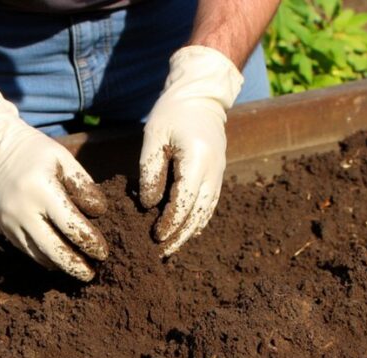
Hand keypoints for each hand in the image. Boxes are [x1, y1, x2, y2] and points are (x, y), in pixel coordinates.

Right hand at [0, 90, 107, 280]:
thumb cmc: (34, 151)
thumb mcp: (63, 159)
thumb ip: (83, 185)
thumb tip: (98, 214)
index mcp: (41, 190)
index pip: (71, 226)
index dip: (90, 242)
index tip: (103, 252)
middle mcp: (22, 210)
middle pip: (53, 250)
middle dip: (75, 266)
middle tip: (91, 274)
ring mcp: (9, 221)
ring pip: (38, 255)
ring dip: (59, 265)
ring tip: (79, 270)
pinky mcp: (2, 227)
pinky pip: (26, 250)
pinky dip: (43, 258)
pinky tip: (58, 260)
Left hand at [139, 45, 243, 255]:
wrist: (201, 97)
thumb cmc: (172, 114)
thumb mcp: (154, 137)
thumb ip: (150, 171)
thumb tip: (148, 204)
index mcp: (198, 159)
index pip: (185, 201)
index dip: (171, 222)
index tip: (156, 236)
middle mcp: (214, 171)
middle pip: (198, 214)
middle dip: (179, 236)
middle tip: (159, 252)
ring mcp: (219, 176)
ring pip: (206, 214)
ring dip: (188, 234)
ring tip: (168, 249)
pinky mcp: (217, 177)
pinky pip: (209, 207)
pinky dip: (196, 223)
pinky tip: (181, 234)